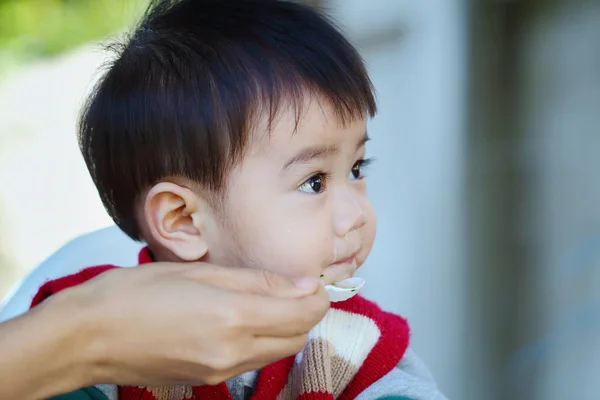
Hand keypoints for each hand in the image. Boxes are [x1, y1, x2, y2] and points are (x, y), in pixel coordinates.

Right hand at [63, 263, 328, 386]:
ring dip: (285, 328)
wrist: (88, 337)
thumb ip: (255, 281)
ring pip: (277, 352)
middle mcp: (234, 351)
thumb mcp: (199, 271)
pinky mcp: (208, 381)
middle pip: (297, 337)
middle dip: (305, 313)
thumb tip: (301, 285)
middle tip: (292, 288)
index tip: (312, 281)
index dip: (318, 296)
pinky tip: (241, 320)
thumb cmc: (137, 292)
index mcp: (234, 317)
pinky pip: (251, 362)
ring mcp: (221, 372)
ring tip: (267, 301)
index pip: (304, 314)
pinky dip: (260, 342)